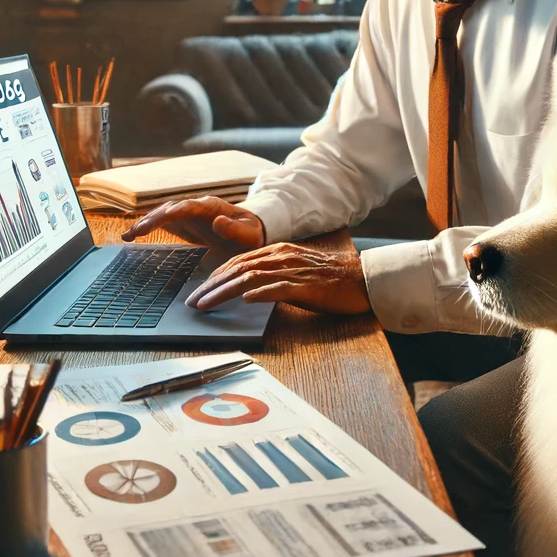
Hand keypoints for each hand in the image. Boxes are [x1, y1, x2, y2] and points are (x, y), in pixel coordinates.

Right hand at [120, 197, 264, 248]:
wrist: (249, 230)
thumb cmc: (251, 232)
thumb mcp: (249, 234)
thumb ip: (235, 229)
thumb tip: (218, 221)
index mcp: (211, 206)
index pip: (186, 206)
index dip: (170, 213)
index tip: (158, 220)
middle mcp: (195, 206)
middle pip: (169, 209)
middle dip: (151, 219)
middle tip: (135, 233)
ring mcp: (187, 214)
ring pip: (162, 214)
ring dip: (144, 223)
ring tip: (128, 236)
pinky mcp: (182, 223)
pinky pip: (161, 223)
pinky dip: (145, 228)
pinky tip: (129, 237)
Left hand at [187, 241, 370, 315]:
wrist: (363, 279)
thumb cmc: (331, 279)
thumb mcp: (297, 272)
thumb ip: (274, 275)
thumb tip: (248, 290)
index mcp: (279, 252)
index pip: (239, 261)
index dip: (216, 276)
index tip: (200, 291)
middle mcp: (283, 257)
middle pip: (238, 268)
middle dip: (212, 285)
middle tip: (193, 302)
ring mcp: (294, 270)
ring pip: (251, 277)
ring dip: (225, 292)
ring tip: (207, 304)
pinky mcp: (307, 286)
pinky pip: (279, 288)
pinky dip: (259, 293)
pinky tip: (245, 300)